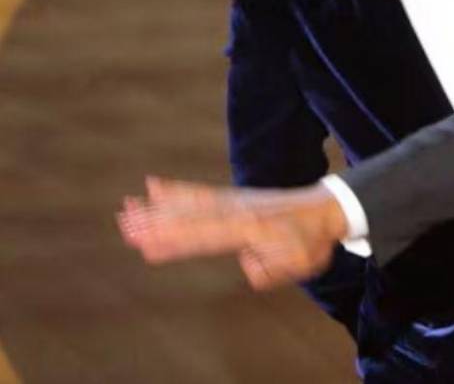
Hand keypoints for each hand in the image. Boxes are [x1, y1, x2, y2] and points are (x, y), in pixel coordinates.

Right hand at [117, 176, 348, 289]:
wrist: (326, 210)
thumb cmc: (312, 242)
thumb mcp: (298, 264)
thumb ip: (269, 269)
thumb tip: (248, 264)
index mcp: (251, 229)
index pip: (206, 237)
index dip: (177, 241)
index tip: (148, 246)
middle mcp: (238, 211)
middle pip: (192, 218)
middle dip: (158, 224)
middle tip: (125, 226)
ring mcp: (235, 201)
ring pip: (192, 203)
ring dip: (159, 207)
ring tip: (128, 207)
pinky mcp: (234, 198)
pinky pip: (202, 193)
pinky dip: (178, 190)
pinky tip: (154, 186)